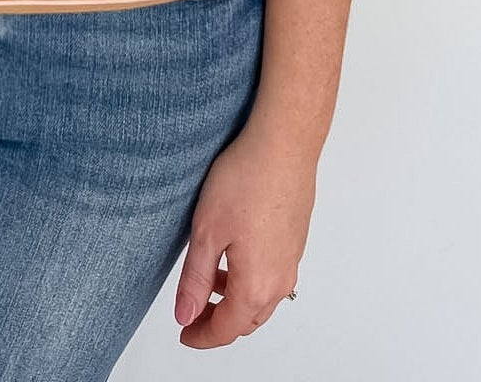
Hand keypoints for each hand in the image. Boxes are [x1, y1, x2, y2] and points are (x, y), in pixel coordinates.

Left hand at [174, 122, 315, 347]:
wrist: (283, 145)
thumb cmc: (247, 180)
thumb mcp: (207, 231)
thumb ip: (195, 279)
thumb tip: (185, 315)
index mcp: (257, 285)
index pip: (226, 330)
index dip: (201, 336)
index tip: (185, 334)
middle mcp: (280, 280)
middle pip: (247, 320)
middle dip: (218, 322)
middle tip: (192, 314)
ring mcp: (291, 260)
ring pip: (262, 299)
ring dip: (234, 300)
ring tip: (208, 280)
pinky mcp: (295, 240)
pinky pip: (272, 276)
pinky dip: (250, 280)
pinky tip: (232, 255)